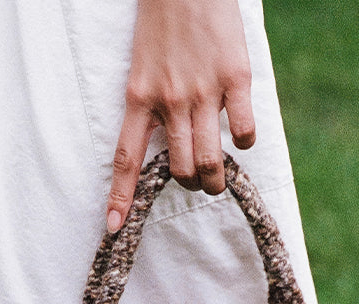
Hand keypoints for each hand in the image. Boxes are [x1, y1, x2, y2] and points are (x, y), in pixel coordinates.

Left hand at [107, 0, 255, 231]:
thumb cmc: (163, 21)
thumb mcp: (143, 66)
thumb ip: (150, 103)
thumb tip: (163, 142)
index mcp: (139, 97)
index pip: (126, 159)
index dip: (120, 197)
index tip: (112, 227)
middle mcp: (170, 100)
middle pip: (180, 170)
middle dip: (191, 184)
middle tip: (197, 178)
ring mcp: (204, 91)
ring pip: (211, 161)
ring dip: (216, 179)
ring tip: (219, 175)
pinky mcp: (235, 78)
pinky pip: (244, 131)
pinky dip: (245, 142)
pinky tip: (241, 133)